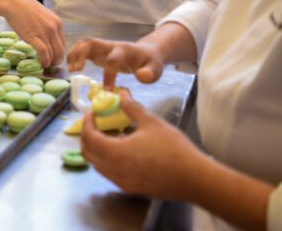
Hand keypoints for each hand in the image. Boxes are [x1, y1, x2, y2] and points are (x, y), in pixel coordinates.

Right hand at [2, 0, 64, 66]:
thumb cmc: (25, 8)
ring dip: (50, 62)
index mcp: (58, 22)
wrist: (13, 3)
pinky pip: (43, 52)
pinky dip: (44, 60)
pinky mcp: (33, 37)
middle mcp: (54, 28)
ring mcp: (44, 32)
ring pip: (53, 53)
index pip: (63, 43)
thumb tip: (49, 39)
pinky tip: (42, 63)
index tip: (55, 57)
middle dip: (57, 60)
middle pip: (60, 50)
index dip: (60, 53)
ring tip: (46, 65)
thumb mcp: (43, 16)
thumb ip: (49, 26)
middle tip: (52, 64)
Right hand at [68, 38, 163, 87]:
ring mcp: (103, 48)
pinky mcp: (98, 52)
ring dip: (74, 54)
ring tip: (71, 70)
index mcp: (124, 50)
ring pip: (84, 44)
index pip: (113, 58)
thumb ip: (150, 73)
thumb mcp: (155, 69)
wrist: (146, 53)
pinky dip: (74, 56)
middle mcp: (111, 46)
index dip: (109, 73)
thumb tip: (141, 77)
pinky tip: (71, 68)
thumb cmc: (149, 62)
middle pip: (91, 42)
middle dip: (81, 54)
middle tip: (75, 70)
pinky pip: (82, 50)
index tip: (107, 89)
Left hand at [81, 90, 206, 199]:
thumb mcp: (151, 123)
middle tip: (97, 124)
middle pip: (88, 153)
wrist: (194, 178)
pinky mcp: (130, 188)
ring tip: (113, 135)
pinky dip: (109, 161)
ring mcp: (121, 182)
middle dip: (88, 137)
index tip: (92, 113)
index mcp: (115, 152)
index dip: (87, 123)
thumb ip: (132, 108)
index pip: (89, 137)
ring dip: (98, 149)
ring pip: (98, 165)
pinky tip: (125, 150)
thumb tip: (121, 94)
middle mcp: (113, 170)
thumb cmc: (173, 148)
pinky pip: (110, 173)